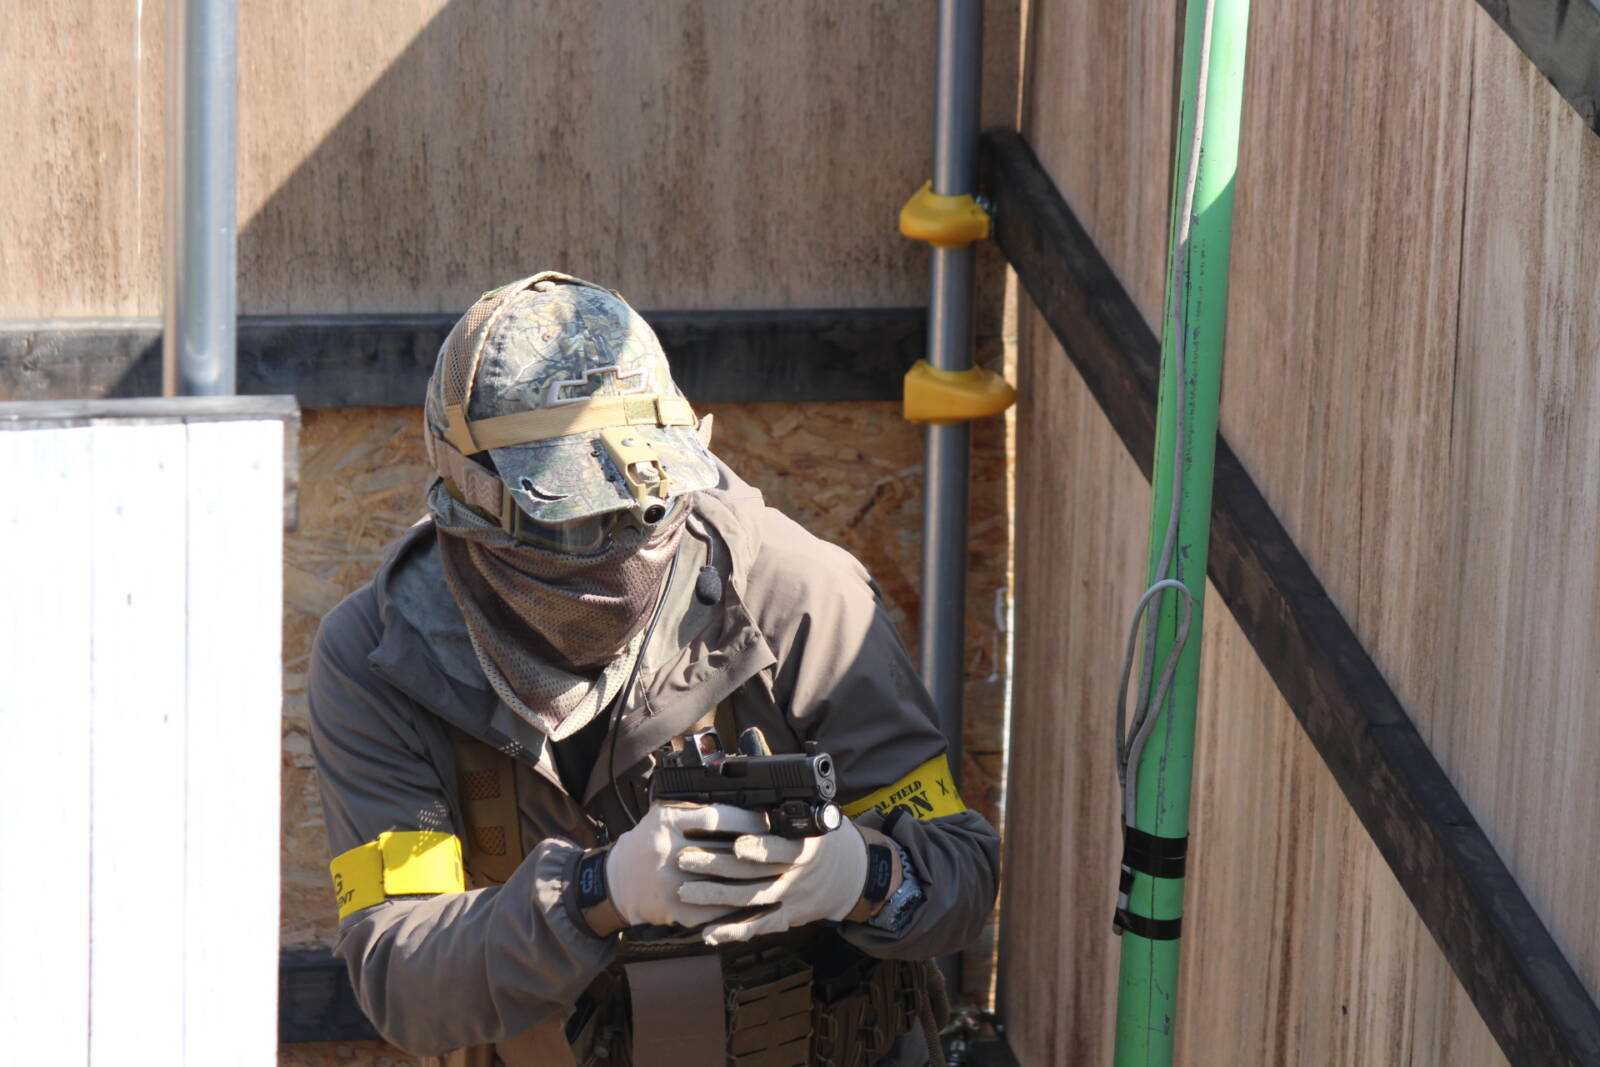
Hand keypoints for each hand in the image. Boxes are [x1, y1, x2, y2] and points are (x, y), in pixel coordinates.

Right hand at [605, 803, 771, 927]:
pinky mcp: (673, 909)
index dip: (744, 820)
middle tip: (781, 847)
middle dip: (755, 851)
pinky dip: (737, 906)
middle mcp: (667, 849)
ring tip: (778, 874)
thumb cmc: (650, 841)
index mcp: (667, 821)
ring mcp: (670, 882)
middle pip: (722, 851)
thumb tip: (741, 798)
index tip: (767, 820)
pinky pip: (714, 909)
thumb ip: (696, 807)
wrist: (618, 881)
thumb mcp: (665, 814)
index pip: (714, 817)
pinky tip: (757, 901)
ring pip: (722, 882)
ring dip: (752, 881)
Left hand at [676, 820, 869, 944]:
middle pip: (755, 873)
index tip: (736, 845)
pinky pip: (758, 926)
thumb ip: (783, 805)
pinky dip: (733, 930)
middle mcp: (797, 873)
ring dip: (716, 898)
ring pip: (751, 900)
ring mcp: (791, 897)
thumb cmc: (825, 838)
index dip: (760, 848)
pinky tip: (708, 933)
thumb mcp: (814, 817)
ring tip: (685, 892)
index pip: (781, 847)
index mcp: (804, 845)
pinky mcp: (787, 916)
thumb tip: (748, 768)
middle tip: (686, 860)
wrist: (854, 875)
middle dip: (717, 867)